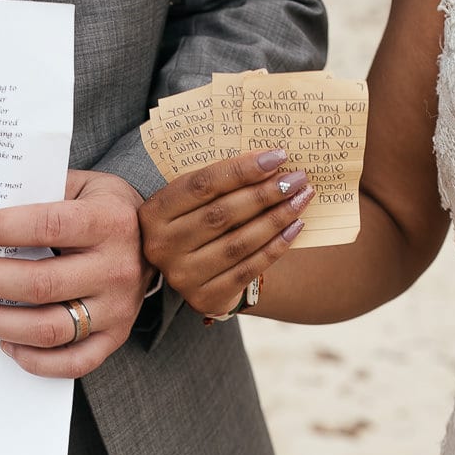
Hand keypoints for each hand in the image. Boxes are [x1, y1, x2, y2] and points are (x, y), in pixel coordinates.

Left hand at [0, 169, 149, 377]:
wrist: (162, 237)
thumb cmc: (103, 208)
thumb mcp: (80, 186)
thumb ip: (38, 195)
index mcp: (108, 222)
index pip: (47, 226)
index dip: (0, 228)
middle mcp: (116, 268)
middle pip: (40, 284)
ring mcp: (118, 308)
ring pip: (49, 329)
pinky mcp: (116, 337)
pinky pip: (73, 363)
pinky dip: (34, 360)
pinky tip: (3, 344)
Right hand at [139, 149, 312, 317]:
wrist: (195, 274)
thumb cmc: (200, 223)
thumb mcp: (194, 202)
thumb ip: (220, 182)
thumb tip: (270, 159)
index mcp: (154, 212)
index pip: (201, 185)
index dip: (241, 169)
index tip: (277, 157)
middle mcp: (161, 245)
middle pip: (221, 214)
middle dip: (265, 193)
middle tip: (296, 179)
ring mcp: (181, 275)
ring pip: (238, 242)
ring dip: (276, 218)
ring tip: (301, 199)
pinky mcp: (204, 297)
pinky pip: (247, 269)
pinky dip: (275, 247)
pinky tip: (295, 227)